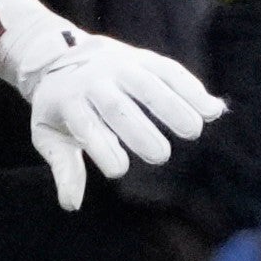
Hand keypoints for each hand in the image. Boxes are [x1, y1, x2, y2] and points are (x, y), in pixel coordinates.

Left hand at [0, 21, 225, 210]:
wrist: (62, 56)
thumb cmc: (61, 108)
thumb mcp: (49, 136)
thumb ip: (64, 168)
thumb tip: (72, 204)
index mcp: (68, 101)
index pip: (85, 126)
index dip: (101, 148)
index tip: (118, 170)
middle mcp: (95, 81)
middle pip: (116, 107)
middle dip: (139, 130)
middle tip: (160, 157)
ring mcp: (121, 66)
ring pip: (147, 85)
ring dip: (173, 106)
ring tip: (194, 130)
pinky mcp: (144, 58)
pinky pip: (169, 71)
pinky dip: (192, 89)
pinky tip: (211, 110)